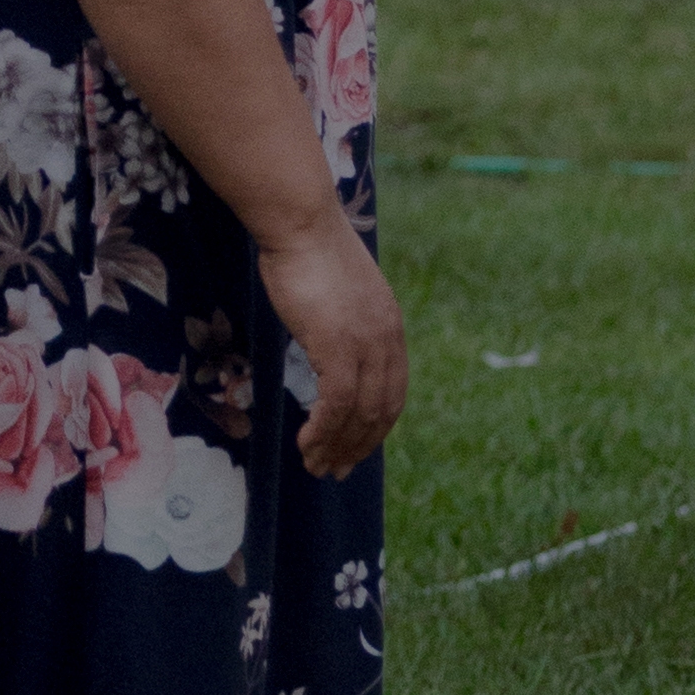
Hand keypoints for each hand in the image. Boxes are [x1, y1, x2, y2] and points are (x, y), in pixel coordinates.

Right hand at [259, 203, 406, 479]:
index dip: (374, 427)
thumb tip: (327, 339)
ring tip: (316, 467)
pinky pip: (336, 405)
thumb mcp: (338, 292)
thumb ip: (343, 321)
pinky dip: (323, 431)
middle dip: (359, 447)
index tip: (354, 449)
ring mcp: (366, 344)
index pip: (393, 392)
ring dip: (337, 447)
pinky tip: (307, 444)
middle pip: (381, 411)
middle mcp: (387, 340)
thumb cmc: (308, 251)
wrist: (301, 223)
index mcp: (391, 327)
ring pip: (359, 415)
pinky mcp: (339, 347)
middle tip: (334, 470)